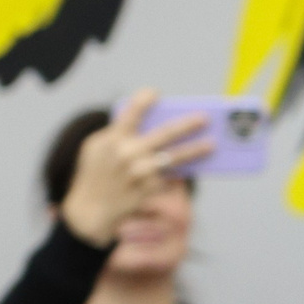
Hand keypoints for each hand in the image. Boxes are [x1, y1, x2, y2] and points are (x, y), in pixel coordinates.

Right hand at [59, 91, 209, 246]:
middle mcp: (128, 154)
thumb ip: (118, 135)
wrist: (90, 210)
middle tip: (205, 118)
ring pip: (175, 157)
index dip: (144, 101)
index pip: (130, 113)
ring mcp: (140, 172)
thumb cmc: (96, 173)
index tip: (156, 93)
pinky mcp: (150, 189)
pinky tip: (198, 164)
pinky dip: (182, 169)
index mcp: (112, 139)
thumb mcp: (96, 148)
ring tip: (212, 144)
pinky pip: (171, 175)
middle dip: (187, 125)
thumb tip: (150, 126)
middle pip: (164, 134)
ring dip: (196, 150)